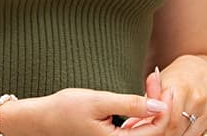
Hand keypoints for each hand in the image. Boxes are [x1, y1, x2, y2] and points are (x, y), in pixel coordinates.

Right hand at [12, 87, 168, 135]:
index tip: (160, 82)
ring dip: (151, 106)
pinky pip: (136, 128)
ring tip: (149, 82)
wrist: (42, 120)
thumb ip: (129, 104)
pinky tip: (140, 95)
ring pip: (146, 128)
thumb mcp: (99, 102)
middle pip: (153, 129)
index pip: (156, 129)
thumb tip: (159, 106)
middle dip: (159, 102)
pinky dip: (141, 111)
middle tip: (153, 77)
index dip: (164, 105)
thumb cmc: (65, 109)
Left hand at [122, 59, 206, 135]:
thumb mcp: (160, 85)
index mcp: (181, 87)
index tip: (148, 131)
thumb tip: (127, 127)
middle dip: (163, 134)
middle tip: (155, 132)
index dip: (155, 128)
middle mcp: (197, 99)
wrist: (203, 71)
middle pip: (176, 130)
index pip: (166, 118)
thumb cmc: (177, 78)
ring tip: (166, 133)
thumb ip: (145, 105)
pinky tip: (181, 134)